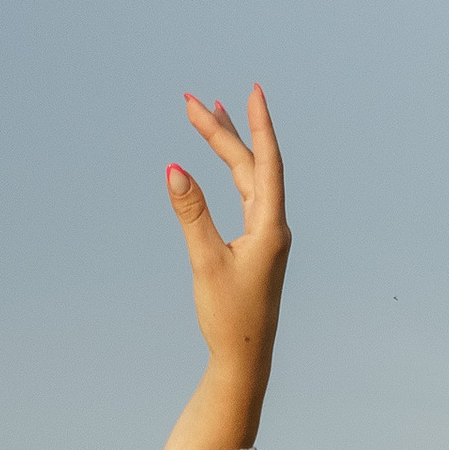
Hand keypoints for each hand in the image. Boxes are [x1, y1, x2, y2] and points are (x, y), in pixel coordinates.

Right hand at [158, 84, 290, 449]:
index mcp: (270, 227)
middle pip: (250, 166)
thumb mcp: (206, 261)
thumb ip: (192, 214)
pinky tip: (217, 162)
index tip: (253, 91)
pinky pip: (244, 196)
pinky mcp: (255, 245)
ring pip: (247, 179)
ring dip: (226, 148)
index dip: (258, 125)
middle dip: (222, 131)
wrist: (244, 358)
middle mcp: (273, 226)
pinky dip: (229, 174)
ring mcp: (265, 235)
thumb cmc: (229, 316)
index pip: (266, 163)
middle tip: (191, 101)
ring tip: (207, 114)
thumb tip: (175, 170)